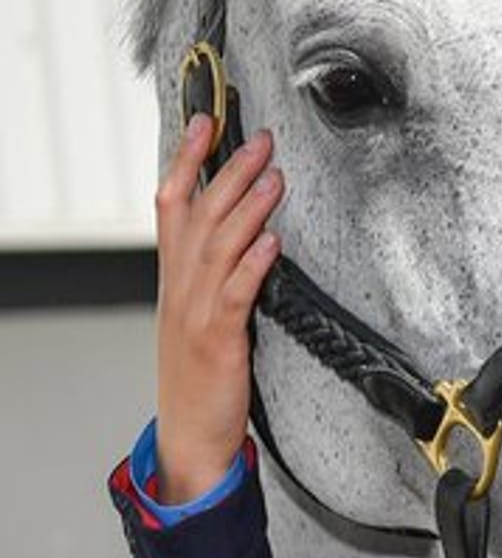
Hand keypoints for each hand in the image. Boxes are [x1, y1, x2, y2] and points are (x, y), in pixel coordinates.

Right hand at [153, 115, 283, 502]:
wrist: (191, 435)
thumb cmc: (204, 374)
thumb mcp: (202, 313)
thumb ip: (218, 271)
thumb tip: (249, 227)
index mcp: (175, 277)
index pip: (171, 205)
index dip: (185, 160)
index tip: (205, 122)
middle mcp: (180, 286)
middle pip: (199, 215)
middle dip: (228, 171)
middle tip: (259, 137)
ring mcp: (196, 312)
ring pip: (218, 246)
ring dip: (247, 207)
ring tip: (274, 175)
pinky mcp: (218, 340)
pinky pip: (235, 294)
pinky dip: (253, 264)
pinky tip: (272, 242)